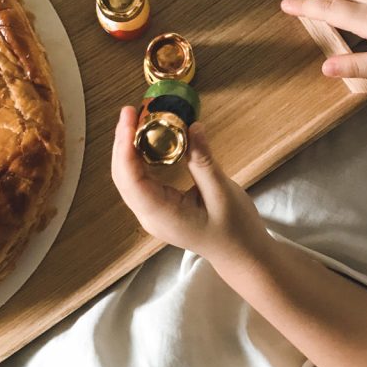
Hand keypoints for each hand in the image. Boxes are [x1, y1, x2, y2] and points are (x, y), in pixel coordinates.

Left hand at [111, 106, 272, 260]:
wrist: (243, 255)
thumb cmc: (236, 230)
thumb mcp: (221, 193)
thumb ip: (202, 160)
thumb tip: (192, 127)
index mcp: (161, 215)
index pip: (130, 177)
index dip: (124, 144)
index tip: (129, 116)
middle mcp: (150, 216)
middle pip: (123, 176)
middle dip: (123, 142)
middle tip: (132, 111)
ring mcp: (153, 214)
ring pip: (129, 178)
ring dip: (130, 148)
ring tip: (137, 120)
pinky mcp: (160, 208)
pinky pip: (142, 181)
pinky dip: (140, 158)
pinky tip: (148, 140)